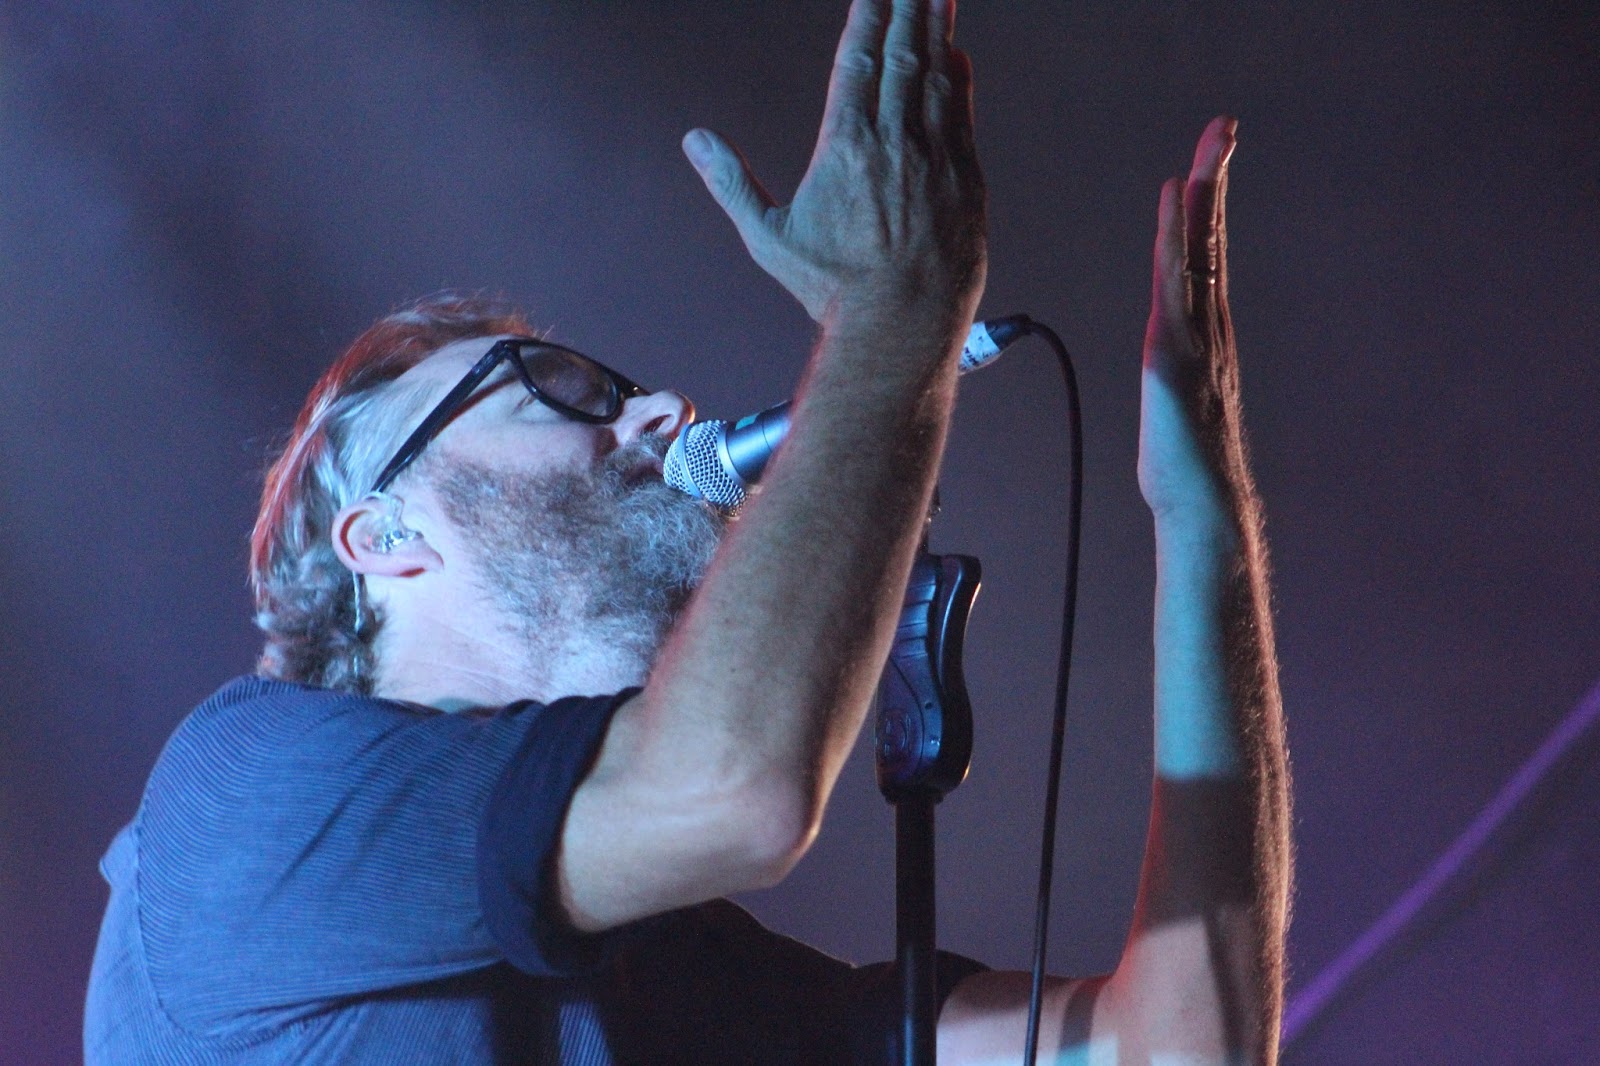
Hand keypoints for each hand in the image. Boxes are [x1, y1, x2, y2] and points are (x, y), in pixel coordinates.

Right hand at [682, 0, 985, 330]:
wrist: (902, 326)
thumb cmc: (832, 289)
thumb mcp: (768, 239)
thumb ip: (731, 184)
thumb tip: (695, 140)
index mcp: (847, 146)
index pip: (859, 59)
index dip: (868, 14)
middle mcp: (896, 140)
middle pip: (904, 52)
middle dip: (908, 5)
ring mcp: (938, 157)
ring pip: (938, 74)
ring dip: (937, 27)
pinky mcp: (966, 179)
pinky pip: (962, 113)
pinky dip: (958, 77)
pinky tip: (955, 55)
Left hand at [1139, 116, 1248, 525]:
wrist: (1204, 510)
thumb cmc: (1187, 474)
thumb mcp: (1175, 417)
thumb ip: (1175, 390)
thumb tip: (1169, 388)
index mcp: (1208, 339)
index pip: (1205, 263)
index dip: (1205, 214)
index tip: (1204, 168)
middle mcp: (1211, 327)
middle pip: (1212, 240)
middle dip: (1216, 180)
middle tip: (1224, 126)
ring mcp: (1197, 336)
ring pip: (1201, 248)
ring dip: (1204, 189)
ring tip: (1212, 139)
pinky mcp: (1173, 352)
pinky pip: (1174, 278)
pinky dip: (1175, 233)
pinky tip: (1173, 195)